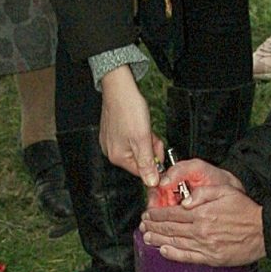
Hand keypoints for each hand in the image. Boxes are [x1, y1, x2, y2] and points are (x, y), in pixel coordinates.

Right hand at [99, 64, 161, 184]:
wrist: (120, 88)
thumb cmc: (129, 110)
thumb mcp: (143, 140)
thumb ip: (147, 164)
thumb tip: (151, 183)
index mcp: (117, 157)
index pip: (142, 172)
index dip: (154, 162)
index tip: (158, 150)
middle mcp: (111, 152)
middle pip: (140, 160)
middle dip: (150, 149)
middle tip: (150, 135)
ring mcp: (111, 142)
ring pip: (137, 149)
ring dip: (146, 140)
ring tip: (144, 127)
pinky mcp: (114, 133)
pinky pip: (131, 140)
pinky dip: (138, 134)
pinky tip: (138, 124)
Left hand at [141, 167, 263, 265]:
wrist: (263, 230)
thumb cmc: (245, 210)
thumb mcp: (225, 191)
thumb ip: (202, 194)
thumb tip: (183, 202)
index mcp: (202, 213)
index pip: (172, 214)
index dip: (157, 214)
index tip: (148, 213)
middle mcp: (201, 231)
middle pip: (170, 229)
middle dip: (153, 226)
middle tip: (143, 225)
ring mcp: (205, 246)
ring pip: (175, 243)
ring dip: (158, 240)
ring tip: (147, 237)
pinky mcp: (211, 258)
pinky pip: (187, 257)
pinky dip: (173, 254)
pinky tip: (163, 251)